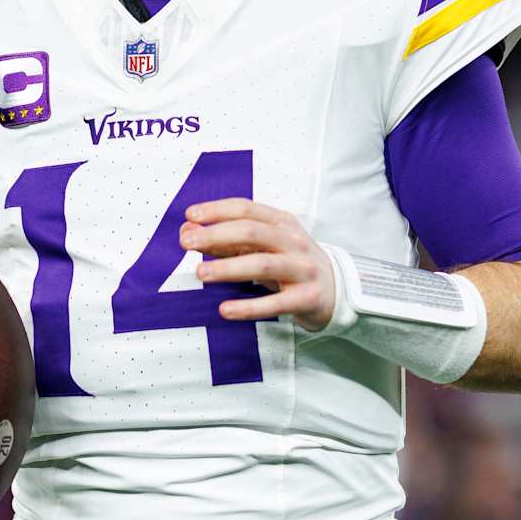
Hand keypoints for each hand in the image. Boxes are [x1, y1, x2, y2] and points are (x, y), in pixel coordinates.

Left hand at [182, 199, 335, 330]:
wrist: (334, 289)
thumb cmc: (289, 263)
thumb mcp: (262, 246)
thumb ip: (226, 240)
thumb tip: (188, 231)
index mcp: (282, 222)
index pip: (247, 209)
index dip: (217, 210)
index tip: (190, 216)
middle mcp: (294, 241)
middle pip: (252, 232)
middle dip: (217, 235)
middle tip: (186, 242)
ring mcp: (302, 269)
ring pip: (262, 264)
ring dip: (228, 267)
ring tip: (200, 272)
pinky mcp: (307, 297)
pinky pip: (275, 303)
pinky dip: (248, 307)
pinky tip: (225, 310)